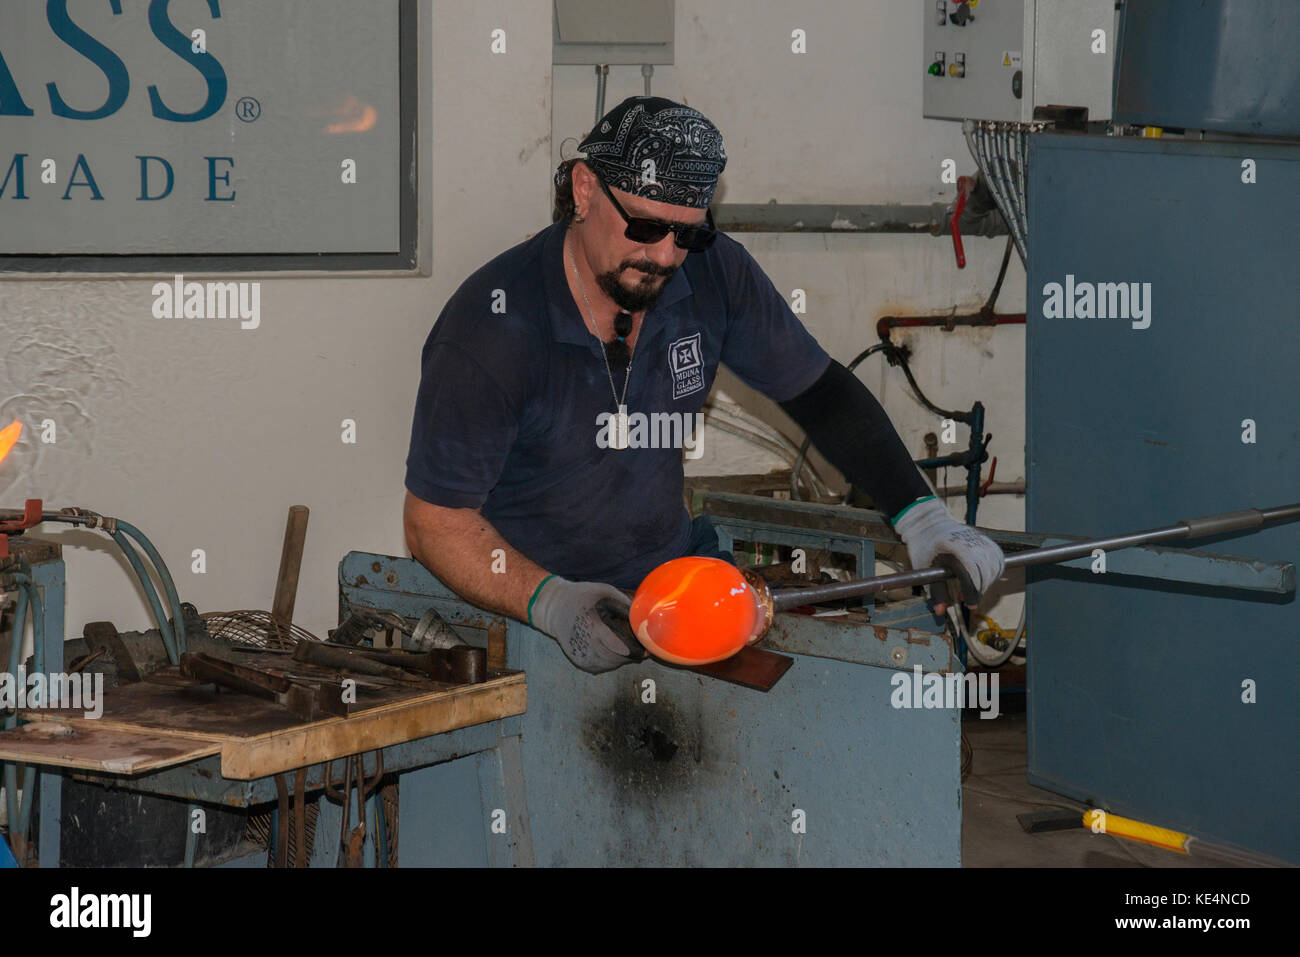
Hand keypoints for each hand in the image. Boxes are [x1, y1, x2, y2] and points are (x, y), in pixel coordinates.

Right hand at [529, 576, 645, 673]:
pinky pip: (600, 667)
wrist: (554, 607)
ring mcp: (581, 655)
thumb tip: (643, 616)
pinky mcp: (578, 660)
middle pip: (618, 659)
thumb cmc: (582, 597)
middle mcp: (587, 645)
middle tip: (641, 649)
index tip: (645, 647)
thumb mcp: (604, 592)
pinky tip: (614, 652)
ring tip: (629, 649)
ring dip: (622, 659)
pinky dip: (610, 662)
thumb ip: (624, 604)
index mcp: (594, 627)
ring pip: (610, 665)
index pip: (621, 648)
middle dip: (631, 655)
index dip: (636, 650)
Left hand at [893, 498, 1004, 614]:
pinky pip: (997, 555)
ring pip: (994, 564)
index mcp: (953, 549)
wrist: (928, 523)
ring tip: (977, 589)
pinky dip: (996, 569)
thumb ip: (936, 590)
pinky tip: (987, 577)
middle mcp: (969, 543)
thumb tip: (940, 611)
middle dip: (980, 590)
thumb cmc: (924, 545)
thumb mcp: (924, 568)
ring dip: (989, 581)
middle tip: (971, 599)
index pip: (970, 575)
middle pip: (985, 571)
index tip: (969, 604)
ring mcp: (977, 539)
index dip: (972, 593)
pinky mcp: (983, 538)